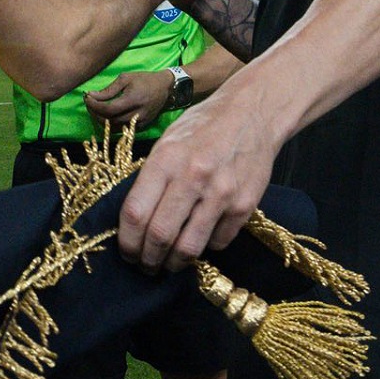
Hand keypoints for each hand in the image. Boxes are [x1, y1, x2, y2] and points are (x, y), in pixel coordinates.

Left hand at [86, 70, 170, 127]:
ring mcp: (140, 122)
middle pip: (109, 120)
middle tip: (89, 103)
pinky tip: (106, 115)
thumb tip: (91, 95)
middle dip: (95, 113)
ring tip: (95, 109)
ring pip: (114, 128)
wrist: (165, 87)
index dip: (94, 106)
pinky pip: (121, 129)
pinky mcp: (141, 126)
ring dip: (101, 120)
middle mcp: (137, 114)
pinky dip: (111, 124)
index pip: (108, 109)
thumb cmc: (144, 79)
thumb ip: (108, 90)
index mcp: (133, 100)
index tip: (87, 98)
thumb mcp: (125, 78)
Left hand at [117, 90, 276, 271]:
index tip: (126, 251)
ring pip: (189, 247)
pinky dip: (205, 247)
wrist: (253, 113)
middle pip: (160, 236)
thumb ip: (151, 178)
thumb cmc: (203, 126)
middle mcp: (193, 177)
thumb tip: (134, 220)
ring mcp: (221, 194)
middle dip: (147, 259)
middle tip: (145, 265)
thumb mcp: (167, 141)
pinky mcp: (244, 206)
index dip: (127, 241)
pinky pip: (218, 242)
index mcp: (166, 159)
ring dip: (174, 263)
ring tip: (168, 264)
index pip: (136, 213)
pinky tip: (199, 239)